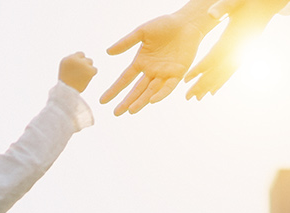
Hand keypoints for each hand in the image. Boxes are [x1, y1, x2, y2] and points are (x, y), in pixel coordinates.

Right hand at [59, 52, 97, 92]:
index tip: (78, 68)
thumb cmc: (66, 82)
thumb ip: (72, 61)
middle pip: (85, 58)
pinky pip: (95, 69)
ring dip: (88, 68)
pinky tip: (87, 78)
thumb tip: (82, 57)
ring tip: (83, 75)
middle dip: (84, 64)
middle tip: (81, 73)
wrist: (68, 92)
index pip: (80, 54)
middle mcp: (75, 59)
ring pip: (90, 61)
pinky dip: (92, 73)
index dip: (80, 61)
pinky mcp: (89, 70)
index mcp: (68, 59)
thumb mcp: (65, 68)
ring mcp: (83, 64)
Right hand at [100, 10, 215, 114]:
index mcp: (141, 62)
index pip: (125, 79)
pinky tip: (151, 101)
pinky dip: (160, 94)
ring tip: (130, 111)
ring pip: (150, 91)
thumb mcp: (142, 32)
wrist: (186, 23)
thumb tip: (108, 52)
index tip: (102, 100)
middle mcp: (151, 71)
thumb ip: (126, 42)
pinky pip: (168, 87)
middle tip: (116, 113)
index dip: (114, 90)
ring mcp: (164, 73)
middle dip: (126, 101)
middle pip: (137, 90)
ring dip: (141, 101)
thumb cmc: (164, 25)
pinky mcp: (177, 73)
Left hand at [185, 0, 283, 98]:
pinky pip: (232, 69)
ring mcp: (243, 51)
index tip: (186, 79)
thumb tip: (211, 14)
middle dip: (203, 84)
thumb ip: (224, 6)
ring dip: (212, 85)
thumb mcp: (236, 1)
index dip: (200, 69)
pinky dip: (223, 79)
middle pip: (219, 70)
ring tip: (200, 98)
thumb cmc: (249, 0)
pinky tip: (215, 88)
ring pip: (226, 72)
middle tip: (189, 97)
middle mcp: (238, 48)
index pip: (214, 57)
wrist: (268, 3)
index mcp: (233, 37)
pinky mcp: (244, 51)